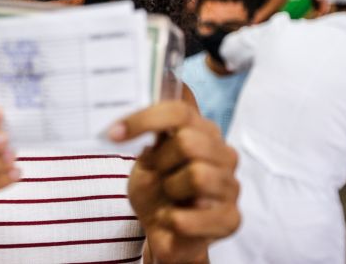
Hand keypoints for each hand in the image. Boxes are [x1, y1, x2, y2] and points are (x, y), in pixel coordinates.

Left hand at [109, 101, 239, 263]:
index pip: (179, 112)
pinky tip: (171, 220)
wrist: (164, 234)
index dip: (145, 119)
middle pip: (188, 141)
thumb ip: (150, 139)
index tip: (114, 133)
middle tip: (155, 174)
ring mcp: (230, 185)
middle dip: (160, 161)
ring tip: (169, 198)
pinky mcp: (231, 218)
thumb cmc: (156, 192)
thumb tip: (135, 122)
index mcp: (202, 131)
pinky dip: (171, 220)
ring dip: (170, 189)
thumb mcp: (145, 162)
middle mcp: (222, 153)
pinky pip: (192, 215)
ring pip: (198, 175)